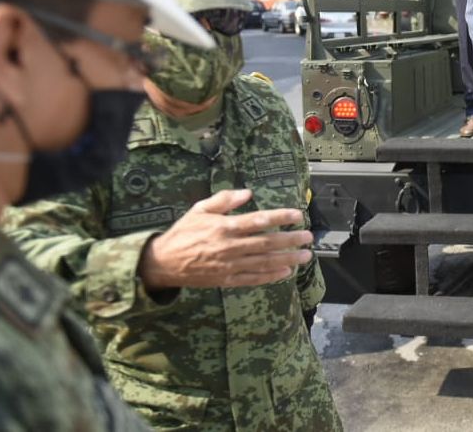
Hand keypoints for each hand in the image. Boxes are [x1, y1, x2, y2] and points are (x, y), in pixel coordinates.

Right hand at [140, 189, 312, 289]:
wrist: (163, 263)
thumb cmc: (183, 232)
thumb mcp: (200, 209)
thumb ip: (225, 199)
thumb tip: (248, 193)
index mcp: (224, 227)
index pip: (258, 220)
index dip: (280, 218)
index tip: (298, 215)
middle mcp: (230, 246)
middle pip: (267, 243)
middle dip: (290, 240)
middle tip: (308, 237)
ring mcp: (230, 265)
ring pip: (264, 262)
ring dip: (287, 259)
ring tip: (304, 255)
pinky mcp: (227, 280)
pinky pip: (253, 278)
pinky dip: (271, 276)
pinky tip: (286, 272)